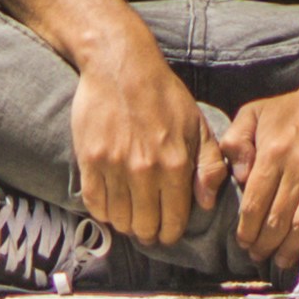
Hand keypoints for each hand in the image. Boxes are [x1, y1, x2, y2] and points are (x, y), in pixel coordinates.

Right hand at [65, 36, 224, 249]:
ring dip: (125, 224)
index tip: (167, 232)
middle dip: (149, 232)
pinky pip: (94, 203)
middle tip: (148, 227)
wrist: (120, 65)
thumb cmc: (164, 95)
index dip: (171, 233)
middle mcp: (145, 170)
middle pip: (144, 227)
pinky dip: (103, 212)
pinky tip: (111, 206)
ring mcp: (114, 165)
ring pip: (119, 219)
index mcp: (176, 164)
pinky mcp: (89, 159)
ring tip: (130, 216)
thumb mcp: (198, 125)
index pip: (173, 221)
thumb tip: (206, 203)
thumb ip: (208, 166)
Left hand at [221, 62, 298, 276]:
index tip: (244, 244)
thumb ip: (235, 142)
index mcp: (273, 152)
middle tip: (260, 256)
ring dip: (292, 247)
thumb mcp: (254, 112)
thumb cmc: (295, 108)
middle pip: (278, 219)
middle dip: (265, 244)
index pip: (254, 203)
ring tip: (282, 260)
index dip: (247, 230)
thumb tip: (236, 176)